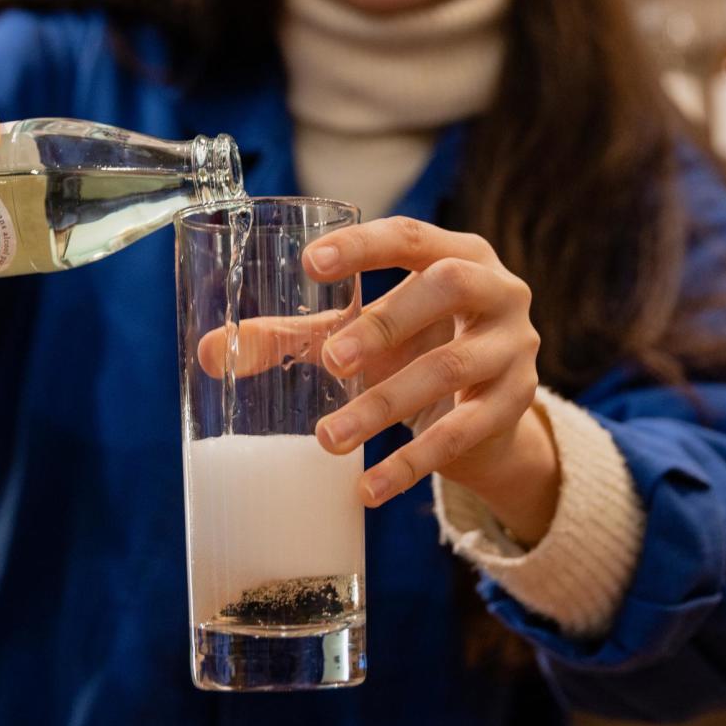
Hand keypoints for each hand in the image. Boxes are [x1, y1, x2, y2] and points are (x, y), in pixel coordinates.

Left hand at [304, 217, 559, 543]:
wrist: (485, 414)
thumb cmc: (412, 348)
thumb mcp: (356, 335)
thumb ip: (291, 336)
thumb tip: (209, 353)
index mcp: (454, 253)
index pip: (410, 236)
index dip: (363, 247)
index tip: (311, 264)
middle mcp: (496, 289)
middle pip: (445, 287)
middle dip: (384, 323)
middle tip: (330, 362)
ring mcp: (513, 347)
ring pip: (451, 368)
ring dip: (385, 405)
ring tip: (328, 439)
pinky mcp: (516, 405)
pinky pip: (464, 433)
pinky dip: (412, 464)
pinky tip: (369, 489)